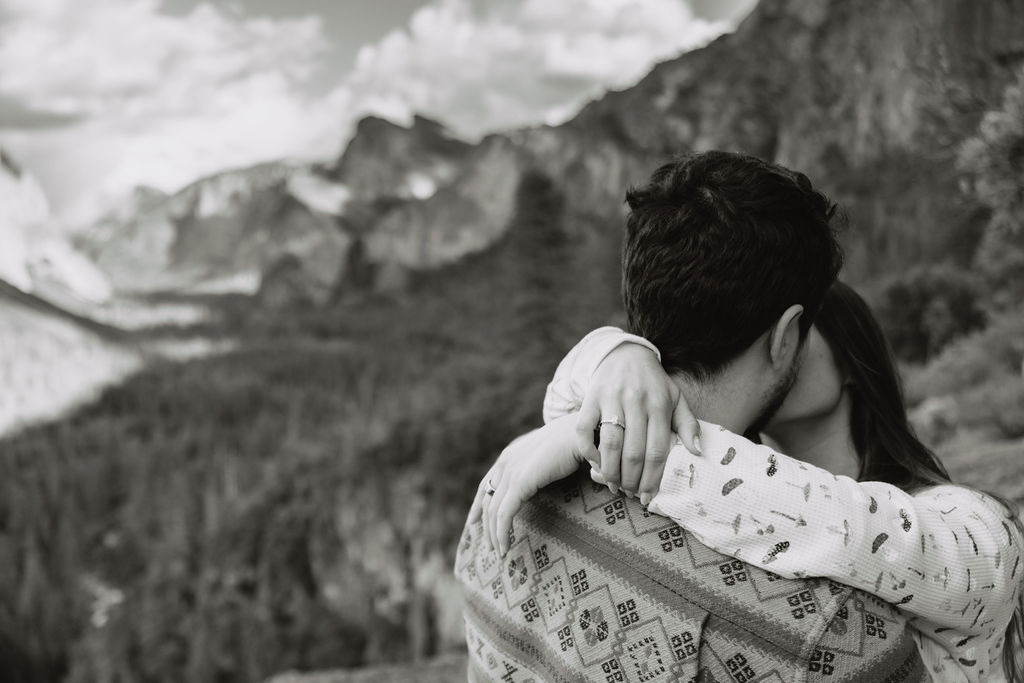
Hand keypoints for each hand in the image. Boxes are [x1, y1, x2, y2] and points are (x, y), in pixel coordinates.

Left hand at [468, 414, 586, 556]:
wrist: (582, 433)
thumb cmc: (575, 444)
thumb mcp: (550, 456)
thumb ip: (541, 467)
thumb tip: (545, 479)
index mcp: (511, 454)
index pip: (487, 482)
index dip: (478, 504)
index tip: (473, 521)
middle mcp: (506, 461)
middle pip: (487, 499)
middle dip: (486, 525)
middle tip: (490, 546)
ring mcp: (511, 470)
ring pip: (493, 510)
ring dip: (494, 534)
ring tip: (500, 552)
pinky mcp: (520, 482)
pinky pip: (504, 514)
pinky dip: (502, 533)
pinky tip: (505, 547)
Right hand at [574, 343, 700, 503]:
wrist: (625, 353)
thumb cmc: (653, 383)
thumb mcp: (676, 398)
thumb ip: (688, 425)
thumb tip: (698, 452)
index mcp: (659, 405)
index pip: (657, 451)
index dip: (652, 478)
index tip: (648, 496)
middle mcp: (636, 402)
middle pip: (633, 452)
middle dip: (632, 480)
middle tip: (631, 494)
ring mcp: (611, 399)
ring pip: (610, 444)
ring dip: (611, 471)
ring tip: (614, 485)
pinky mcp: (591, 398)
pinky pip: (584, 430)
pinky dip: (588, 451)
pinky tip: (595, 464)